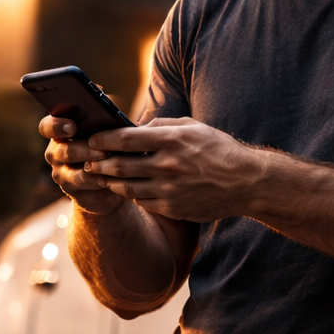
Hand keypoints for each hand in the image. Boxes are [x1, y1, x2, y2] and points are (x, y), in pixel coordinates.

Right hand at [39, 115, 126, 214]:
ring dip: (94, 168)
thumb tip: (110, 114)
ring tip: (111, 164)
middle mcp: (55, 153)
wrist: (112, 177)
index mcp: (59, 132)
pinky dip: (99, 182)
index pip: (47, 127)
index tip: (72, 127)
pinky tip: (112, 178)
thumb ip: (103, 120)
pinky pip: (85, 188)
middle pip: (64, 151)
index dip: (56, 126)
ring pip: (75, 172)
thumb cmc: (108, 146)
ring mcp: (61, 174)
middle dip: (85, 150)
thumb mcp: (106, 130)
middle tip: (104, 151)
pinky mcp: (72, 191)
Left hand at [81, 117, 264, 222]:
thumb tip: (133, 126)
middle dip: (98, 164)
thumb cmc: (218, 150)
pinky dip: (130, 195)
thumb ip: (161, 126)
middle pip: (120, 165)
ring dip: (109, 182)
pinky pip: (142, 202)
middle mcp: (168, 165)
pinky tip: (125, 190)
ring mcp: (169, 189)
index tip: (92, 140)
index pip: (125, 139)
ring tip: (100, 177)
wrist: (246, 182)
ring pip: (126, 187)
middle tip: (87, 161)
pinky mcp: (173, 208)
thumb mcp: (192, 127)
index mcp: (171, 140)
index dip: (103, 140)